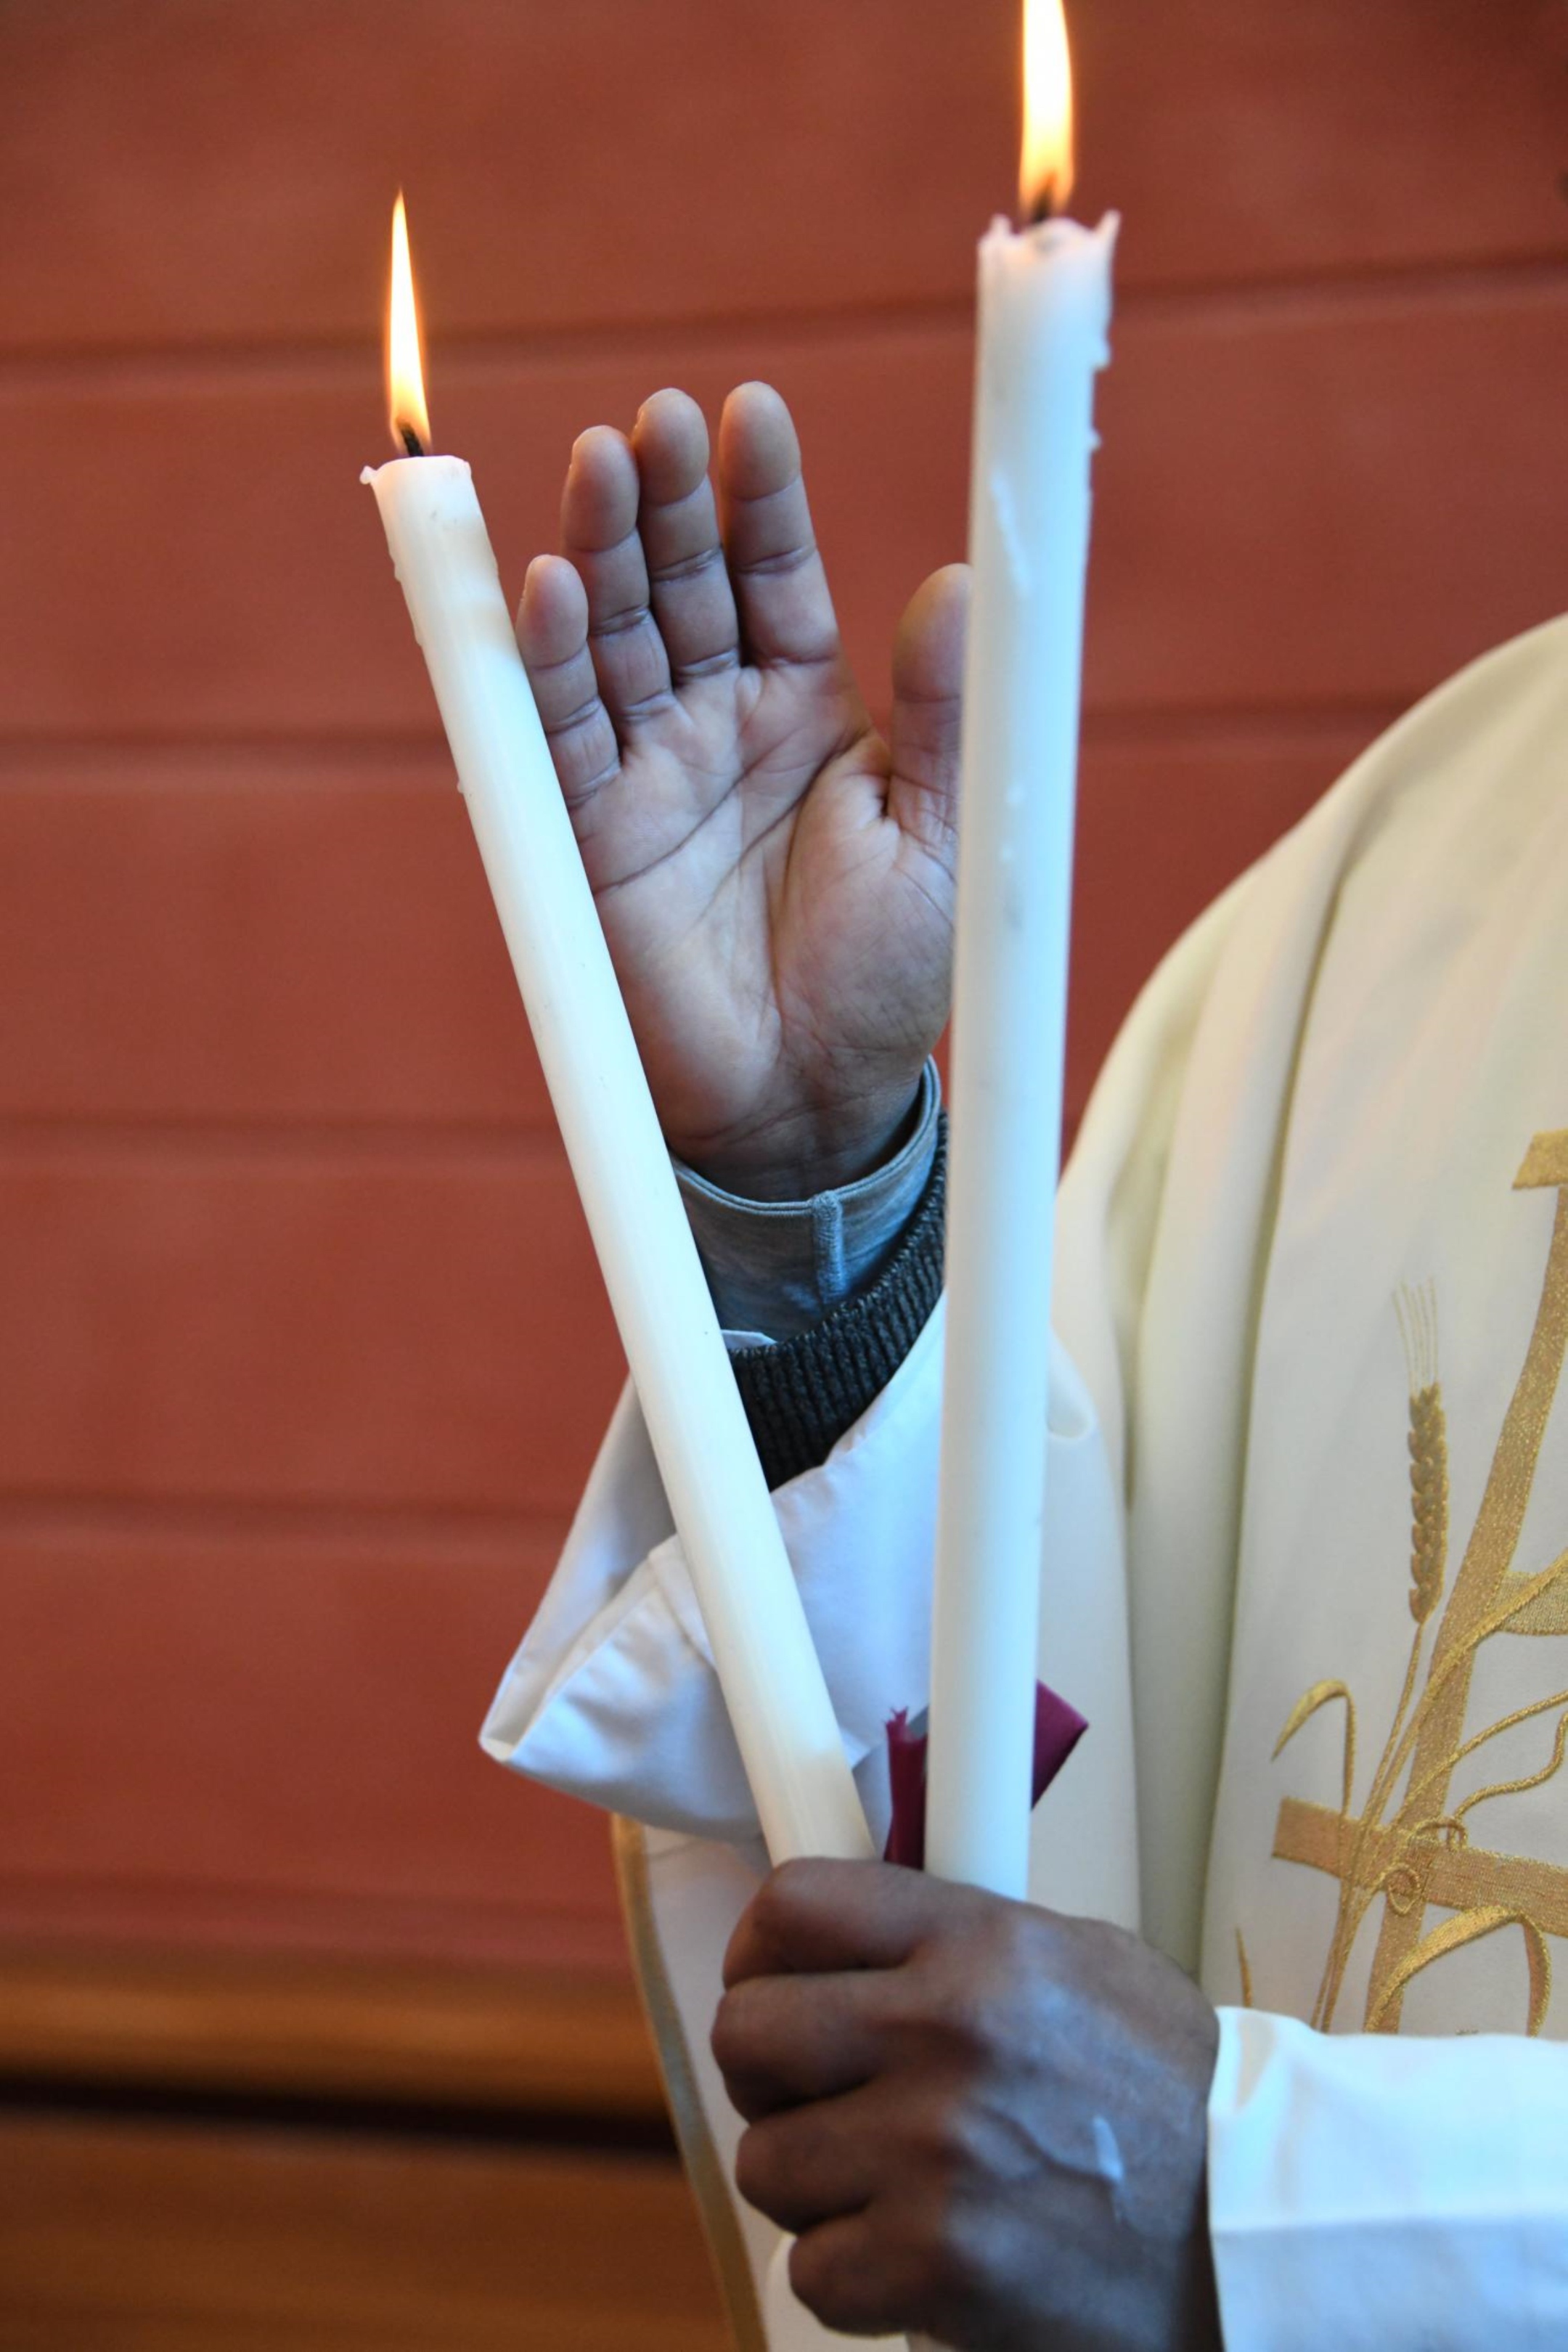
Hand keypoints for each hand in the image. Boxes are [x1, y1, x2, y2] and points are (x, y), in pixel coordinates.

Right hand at [515, 382, 964, 1197]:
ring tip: (601, 464)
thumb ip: (942, 717)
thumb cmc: (888, 980)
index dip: (759, 494)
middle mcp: (715, 723)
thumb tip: (963, 583)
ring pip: (611, 637)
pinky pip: (558, 735)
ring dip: (599, 550)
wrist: (810, 1103)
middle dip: (665, 498)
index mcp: (804, 706)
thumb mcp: (944, 840)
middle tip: (656, 421)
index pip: (772, 570)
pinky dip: (546, 663)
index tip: (751, 411)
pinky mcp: (586, 835)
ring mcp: (645, 773)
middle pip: (678, 581)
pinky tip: (547, 586)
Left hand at [712, 1860, 1220, 2350]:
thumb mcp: (1074, 1958)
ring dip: (812, 2184)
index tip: (770, 1979)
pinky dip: (850, 2275)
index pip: (794, 1903)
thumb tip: (851, 1935)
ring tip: (885, 2183)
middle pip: (746, 2030)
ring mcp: (935, 2152)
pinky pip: (811, 2269)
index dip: (759, 1946)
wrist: (1250, 2221)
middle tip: (815, 2094)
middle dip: (767, 2073)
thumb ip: (954, 1936)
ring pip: (766, 2162)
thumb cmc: (1169, 2092)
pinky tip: (913, 2253)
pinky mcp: (936, 2264)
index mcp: (977, 1943)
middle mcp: (945, 2033)